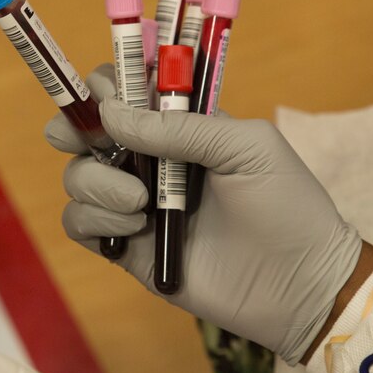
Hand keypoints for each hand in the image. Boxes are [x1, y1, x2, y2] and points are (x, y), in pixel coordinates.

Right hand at [45, 65, 363, 363]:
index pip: (127, 92)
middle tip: (84, 140)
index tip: (106, 97)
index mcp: (182, 127)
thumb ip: (181, 128)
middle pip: (87, 130)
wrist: (299, 286)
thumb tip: (110, 114)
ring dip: (98, 184)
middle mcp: (152, 161)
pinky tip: (135, 228)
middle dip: (73, 128)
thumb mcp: (246, 148)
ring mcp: (135, 204)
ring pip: (78, 176)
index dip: (106, 87)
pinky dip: (95, 219)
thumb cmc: (287, 205)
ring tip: (141, 204)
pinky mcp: (127, 247)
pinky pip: (80, 222)